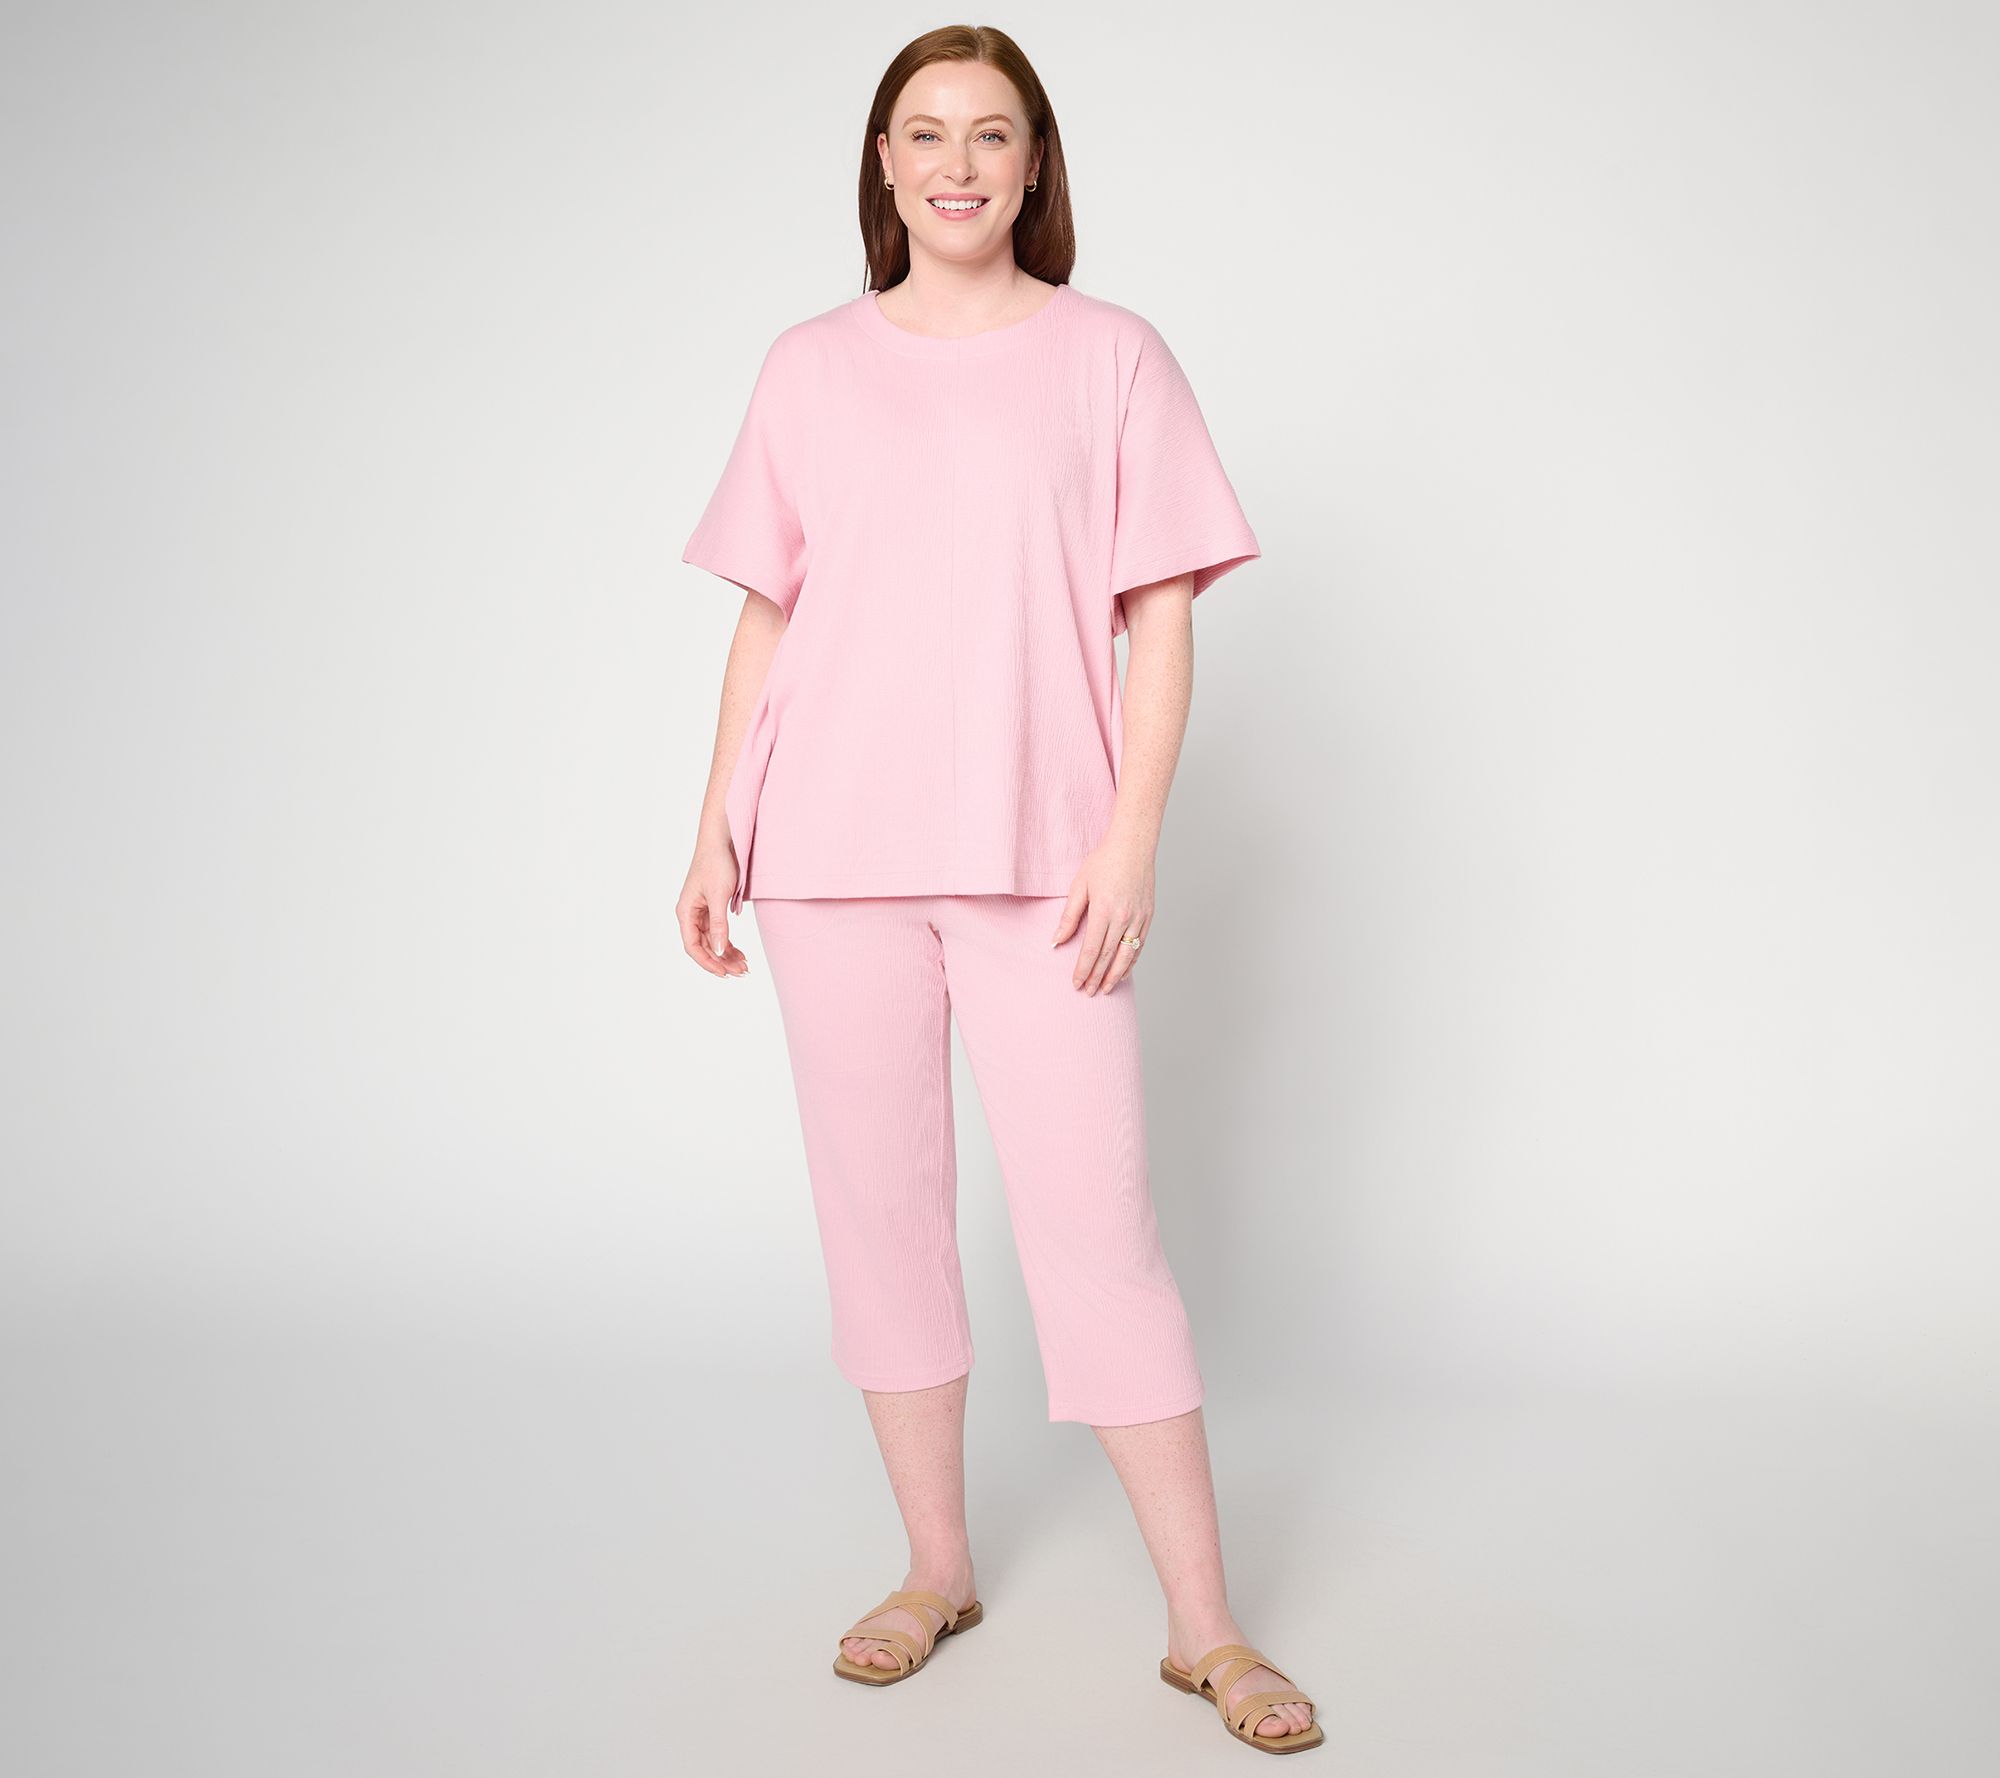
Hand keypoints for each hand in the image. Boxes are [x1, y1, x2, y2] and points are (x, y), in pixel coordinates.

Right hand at [677, 840, 750, 977]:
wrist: (721, 841)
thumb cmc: (716, 864)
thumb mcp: (719, 896)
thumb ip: (719, 925)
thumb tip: (720, 951)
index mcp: (685, 912)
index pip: (692, 946)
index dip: (708, 962)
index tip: (724, 973)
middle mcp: (690, 914)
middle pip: (704, 946)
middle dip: (722, 960)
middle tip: (743, 971)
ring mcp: (701, 912)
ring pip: (713, 941)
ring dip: (727, 954)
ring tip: (745, 966)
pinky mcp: (712, 908)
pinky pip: (718, 932)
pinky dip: (729, 943)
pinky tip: (741, 953)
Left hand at [1052, 835, 1154, 993]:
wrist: (1133, 846)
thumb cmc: (1103, 862)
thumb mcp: (1080, 886)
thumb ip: (1069, 916)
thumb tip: (1057, 940)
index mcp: (1104, 910)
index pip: (1092, 949)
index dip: (1083, 969)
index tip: (1076, 983)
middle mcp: (1124, 917)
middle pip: (1109, 956)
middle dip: (1097, 977)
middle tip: (1088, 992)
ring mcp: (1139, 918)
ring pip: (1127, 955)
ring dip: (1116, 975)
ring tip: (1105, 989)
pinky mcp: (1148, 916)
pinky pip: (1140, 945)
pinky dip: (1131, 961)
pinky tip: (1123, 971)